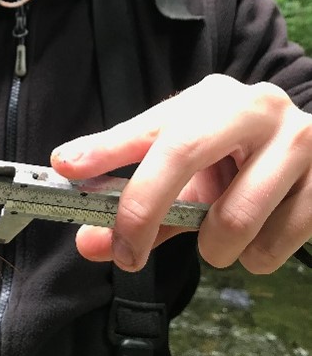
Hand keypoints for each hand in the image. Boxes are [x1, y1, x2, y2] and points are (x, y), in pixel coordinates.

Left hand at [52, 74, 311, 273]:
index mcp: (211, 98)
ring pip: (233, 217)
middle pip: (183, 152)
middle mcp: (253, 107)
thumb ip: (143, 203)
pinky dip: (255, 257)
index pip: (149, 125)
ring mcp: (297, 140)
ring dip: (214, 248)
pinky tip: (259, 238)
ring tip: (219, 240)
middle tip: (127, 253)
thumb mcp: (192, 172)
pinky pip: (274, 243)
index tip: (66, 167)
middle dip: (144, 210)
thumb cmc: (240, 161)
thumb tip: (91, 242)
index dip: (105, 148)